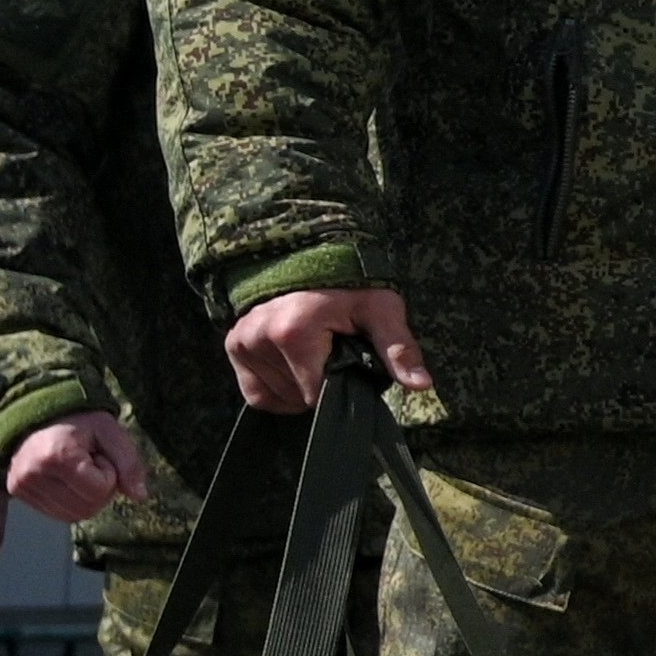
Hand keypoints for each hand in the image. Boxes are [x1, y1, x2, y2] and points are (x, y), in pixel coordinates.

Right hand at [6, 410, 149, 525]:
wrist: (42, 412)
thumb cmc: (82, 422)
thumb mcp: (112, 433)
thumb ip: (129, 464)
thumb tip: (140, 497)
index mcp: (56, 456)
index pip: (98, 491)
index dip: (109, 475)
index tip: (99, 455)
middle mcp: (32, 474)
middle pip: (86, 509)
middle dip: (99, 490)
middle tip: (90, 464)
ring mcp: (20, 485)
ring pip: (72, 516)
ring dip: (86, 498)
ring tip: (78, 471)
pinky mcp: (16, 491)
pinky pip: (57, 514)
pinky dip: (72, 502)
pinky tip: (67, 479)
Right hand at [226, 285, 427, 411]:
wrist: (311, 257)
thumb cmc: (352, 286)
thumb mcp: (382, 310)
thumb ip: (398, 349)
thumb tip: (422, 385)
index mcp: (294, 332)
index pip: (318, 395)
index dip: (341, 387)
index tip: (350, 361)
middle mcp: (259, 337)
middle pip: (299, 398)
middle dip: (322, 384)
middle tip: (334, 352)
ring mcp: (241, 342)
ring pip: (279, 398)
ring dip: (300, 387)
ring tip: (315, 354)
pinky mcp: (233, 346)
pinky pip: (256, 394)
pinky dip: (278, 390)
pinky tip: (296, 368)